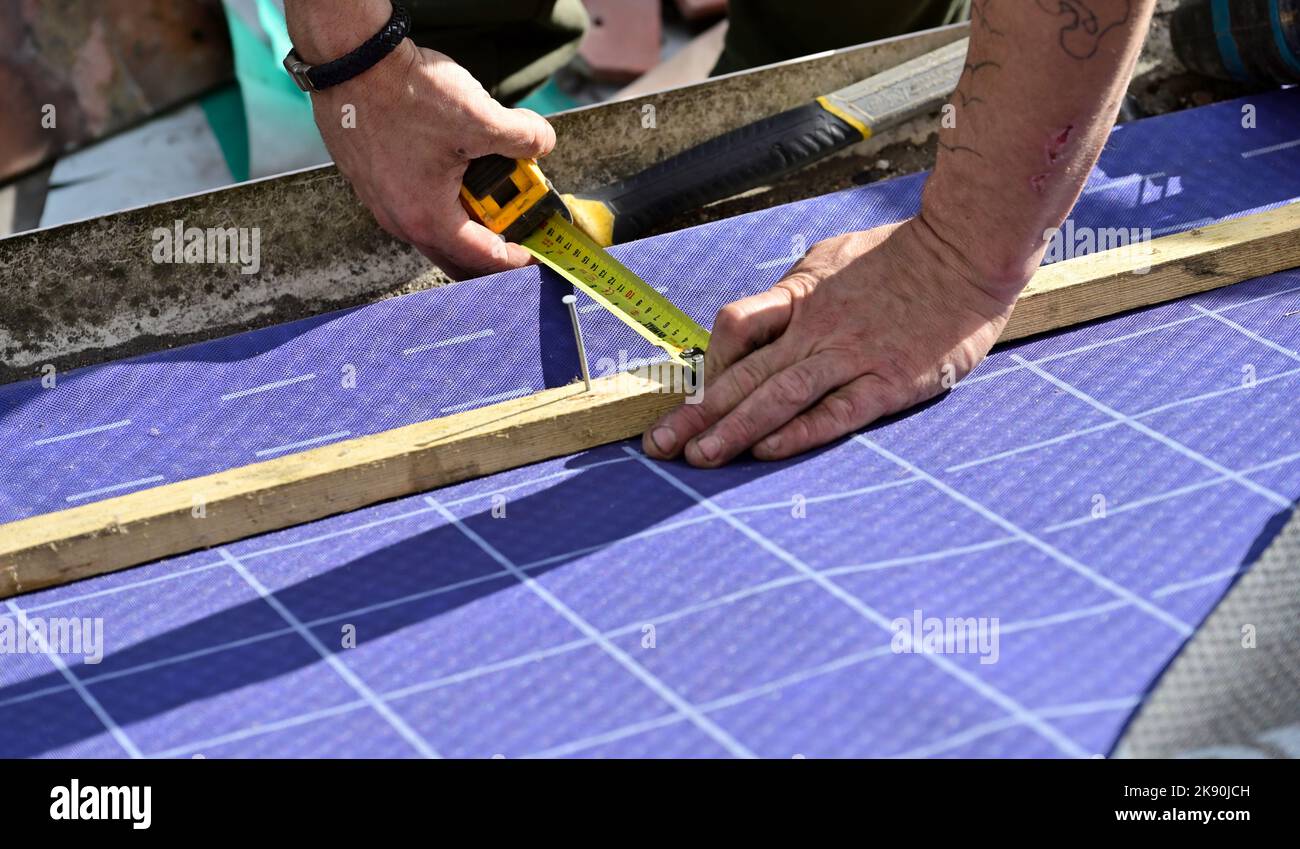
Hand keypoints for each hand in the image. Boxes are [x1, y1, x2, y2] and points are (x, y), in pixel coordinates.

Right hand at [306, 37, 555, 277]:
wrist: (350, 58)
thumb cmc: (404, 91)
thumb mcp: (480, 117)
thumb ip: (522, 137)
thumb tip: (541, 142)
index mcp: (428, 217)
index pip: (482, 256)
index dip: (515, 258)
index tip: (534, 253)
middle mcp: (399, 219)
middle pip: (455, 255)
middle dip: (488, 250)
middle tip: (516, 237)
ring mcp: (380, 201)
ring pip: (433, 229)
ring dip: (464, 221)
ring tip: (491, 198)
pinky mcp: (371, 179)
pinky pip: (412, 205)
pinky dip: (440, 201)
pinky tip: (455, 174)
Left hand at [642, 218, 1016, 466]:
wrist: (967, 251)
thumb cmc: (900, 255)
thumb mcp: (831, 258)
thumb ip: (793, 292)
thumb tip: (759, 318)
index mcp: (799, 299)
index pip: (732, 330)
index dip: (707, 367)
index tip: (694, 398)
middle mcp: (816, 330)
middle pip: (742, 374)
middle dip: (696, 415)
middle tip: (659, 447)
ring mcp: (852, 357)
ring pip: (778, 397)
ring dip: (733, 430)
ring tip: (698, 459)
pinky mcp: (888, 383)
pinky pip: (835, 412)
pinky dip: (799, 432)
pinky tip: (767, 450)